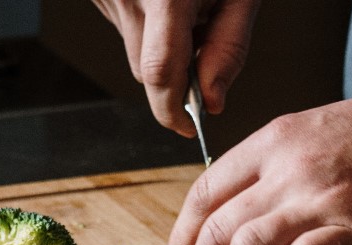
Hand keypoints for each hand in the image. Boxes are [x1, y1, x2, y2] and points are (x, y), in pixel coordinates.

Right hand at [91, 0, 259, 136]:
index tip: (186, 127)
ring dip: (160, 46)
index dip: (172, 110)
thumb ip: (228, 49)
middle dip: (175, 77)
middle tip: (201, 44)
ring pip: (133, 49)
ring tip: (183, 8)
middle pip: (145, 71)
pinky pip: (123, 25)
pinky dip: (145, 24)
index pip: (161, 74)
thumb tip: (213, 101)